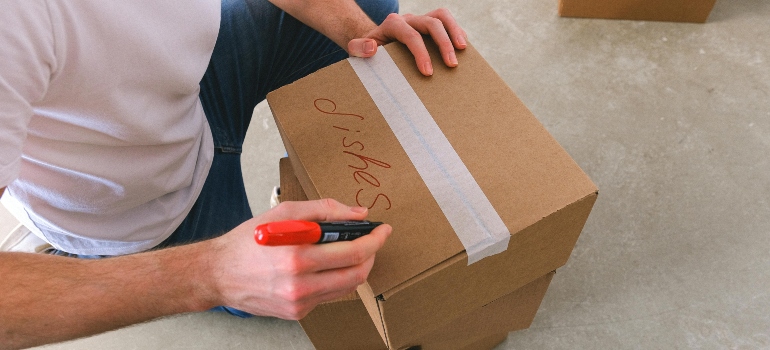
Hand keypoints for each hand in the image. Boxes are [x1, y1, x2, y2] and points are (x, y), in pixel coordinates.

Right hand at [206, 199, 390, 319]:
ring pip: (347, 288)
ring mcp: (300, 303)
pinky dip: (336, 279)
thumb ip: (324, 210)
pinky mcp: (298, 313)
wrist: (219, 273)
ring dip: (357, 268)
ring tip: (352, 251)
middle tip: (372, 241)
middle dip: (372, 255)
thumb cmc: (249, 241)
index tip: (383, 230)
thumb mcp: (284, 212)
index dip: (375, 240)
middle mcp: (300, 285)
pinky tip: (327, 266)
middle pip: (357, 274)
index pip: (354, 252)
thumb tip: (358, 213)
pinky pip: (330, 296)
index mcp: (298, 257)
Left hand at [347, 8, 467, 75]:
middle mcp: (409, 19)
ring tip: (463, 50)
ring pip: (442, 16)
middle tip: (451, 65)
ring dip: (455, 31)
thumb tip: (372, 48)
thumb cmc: (367, 51)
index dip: (421, 53)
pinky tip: (462, 50)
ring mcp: (421, 21)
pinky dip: (457, 33)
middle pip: (431, 22)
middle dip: (443, 43)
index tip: (428, 73)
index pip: (411, 35)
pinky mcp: (430, 27)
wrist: (373, 43)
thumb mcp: (356, 50)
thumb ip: (358, 48)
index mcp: (392, 24)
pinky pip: (447, 23)